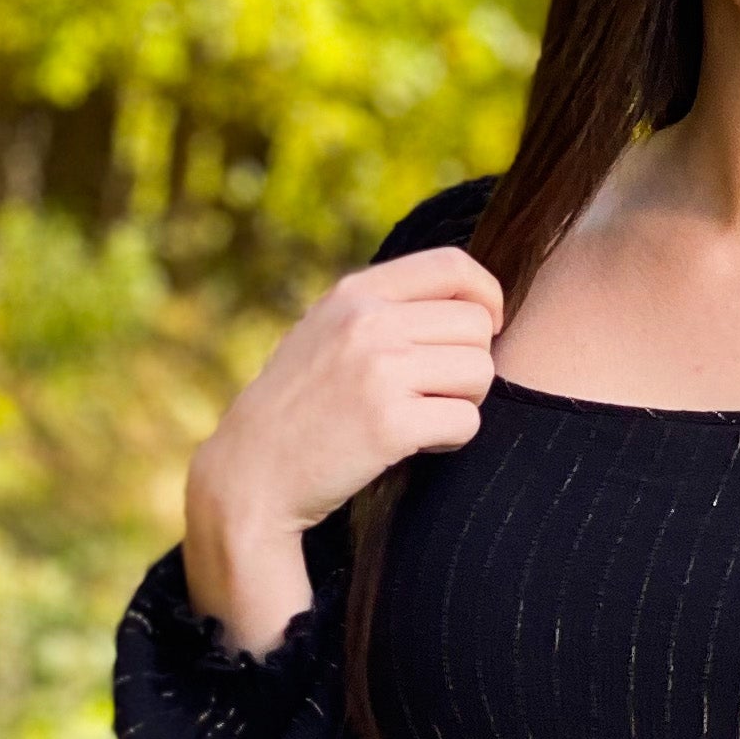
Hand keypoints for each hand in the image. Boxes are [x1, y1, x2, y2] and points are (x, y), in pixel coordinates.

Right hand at [183, 245, 503, 648]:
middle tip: (436, 391)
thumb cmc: (300, 405)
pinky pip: (466, 422)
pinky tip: (416, 445)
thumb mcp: (327, 331)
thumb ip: (384, 308)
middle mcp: (368, 323)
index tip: (486, 327)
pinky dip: (452, 439)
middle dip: (471, 362)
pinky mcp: (391, 425)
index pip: (452, 266)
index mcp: (355, 294)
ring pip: (480, 373)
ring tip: (421, 416)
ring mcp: (380, 372)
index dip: (486, 296)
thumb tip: (471, 300)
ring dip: (464, 402)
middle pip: (477, 326)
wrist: (252, 472)